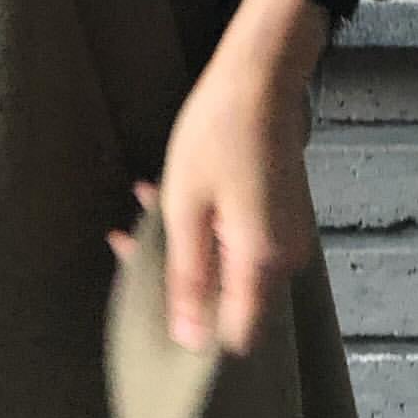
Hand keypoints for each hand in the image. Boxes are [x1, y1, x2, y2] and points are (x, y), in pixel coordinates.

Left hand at [106, 44, 317, 356]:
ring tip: (147, 201)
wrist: (262, 77)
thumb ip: (187, 277)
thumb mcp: (186, 207)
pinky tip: (175, 193)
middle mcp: (285, 259)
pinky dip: (209, 227)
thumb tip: (188, 341)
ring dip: (189, 246)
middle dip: (179, 278)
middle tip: (130, 241)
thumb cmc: (217, 135)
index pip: (235, 337)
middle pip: (230, 301)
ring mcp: (287, 236)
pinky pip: (243, 241)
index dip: (195, 332)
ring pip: (231, 267)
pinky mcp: (283, 214)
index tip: (154, 303)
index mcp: (261, 263)